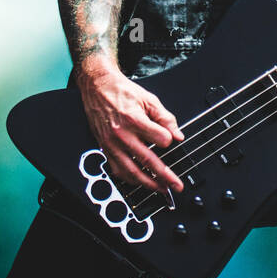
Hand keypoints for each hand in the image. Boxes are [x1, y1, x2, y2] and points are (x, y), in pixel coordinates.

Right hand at [75, 62, 184, 193]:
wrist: (98, 88)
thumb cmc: (122, 92)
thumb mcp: (149, 99)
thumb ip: (165, 118)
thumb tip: (177, 135)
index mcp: (134, 120)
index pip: (160, 139)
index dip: (169, 141)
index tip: (171, 140)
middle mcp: (122, 134)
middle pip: (147, 160)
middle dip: (165, 176)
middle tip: (176, 185)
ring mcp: (112, 144)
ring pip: (131, 171)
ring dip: (148, 183)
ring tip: (161, 189)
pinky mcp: (105, 149)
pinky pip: (118, 170)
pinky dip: (130, 179)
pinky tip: (141, 182)